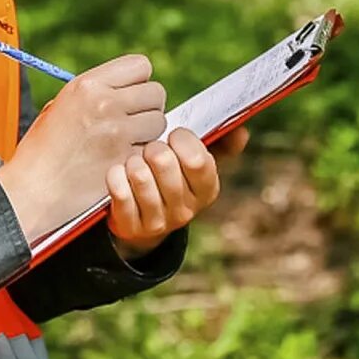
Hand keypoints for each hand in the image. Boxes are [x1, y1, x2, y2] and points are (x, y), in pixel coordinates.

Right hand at [0, 55, 166, 242]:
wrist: (32, 190)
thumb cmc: (41, 151)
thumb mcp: (60, 107)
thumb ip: (94, 93)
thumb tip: (126, 88)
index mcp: (87, 85)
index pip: (140, 65)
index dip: (138, 81)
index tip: (130, 95)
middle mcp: (105, 104)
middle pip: (156, 93)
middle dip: (148, 107)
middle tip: (132, 121)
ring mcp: (118, 133)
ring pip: (159, 122)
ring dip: (148, 133)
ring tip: (125, 142)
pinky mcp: (125, 160)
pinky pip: (151, 150)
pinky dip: (141, 157)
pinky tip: (121, 161)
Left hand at [108, 127, 248, 259]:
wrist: (144, 222)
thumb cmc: (173, 178)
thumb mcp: (197, 165)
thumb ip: (220, 144)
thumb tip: (242, 131)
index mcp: (207, 190)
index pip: (197, 160)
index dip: (182, 139)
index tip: (173, 135)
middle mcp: (186, 210)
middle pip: (164, 164)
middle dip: (153, 148)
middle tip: (150, 149)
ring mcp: (159, 222)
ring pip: (140, 177)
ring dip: (133, 162)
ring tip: (135, 162)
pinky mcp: (131, 227)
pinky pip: (119, 192)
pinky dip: (116, 177)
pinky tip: (119, 173)